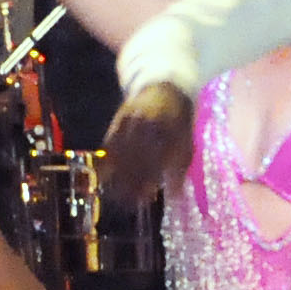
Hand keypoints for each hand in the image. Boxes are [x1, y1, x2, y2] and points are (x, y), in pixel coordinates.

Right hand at [98, 80, 195, 208]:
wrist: (164, 86)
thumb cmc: (179, 121)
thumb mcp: (187, 142)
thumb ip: (180, 168)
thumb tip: (175, 195)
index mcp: (168, 133)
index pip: (156, 163)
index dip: (149, 182)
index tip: (144, 199)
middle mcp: (147, 126)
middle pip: (136, 160)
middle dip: (130, 183)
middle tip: (126, 203)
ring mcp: (131, 121)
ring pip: (121, 153)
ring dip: (116, 175)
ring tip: (113, 194)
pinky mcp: (118, 119)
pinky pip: (109, 143)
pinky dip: (106, 161)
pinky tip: (104, 175)